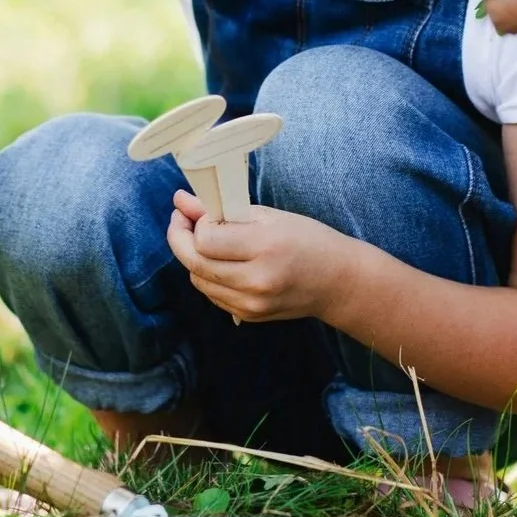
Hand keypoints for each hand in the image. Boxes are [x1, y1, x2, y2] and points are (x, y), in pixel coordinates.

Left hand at [165, 190, 359, 322]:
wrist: (337, 282)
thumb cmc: (307, 239)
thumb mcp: (268, 215)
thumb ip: (223, 209)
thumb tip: (179, 199)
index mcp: (264, 248)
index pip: (205, 239)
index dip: (197, 223)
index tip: (203, 212)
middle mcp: (256, 281)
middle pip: (194, 262)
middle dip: (180, 237)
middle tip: (182, 220)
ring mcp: (251, 304)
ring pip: (198, 280)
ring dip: (193, 257)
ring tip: (205, 239)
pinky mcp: (248, 317)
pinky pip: (212, 294)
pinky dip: (208, 276)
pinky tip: (220, 261)